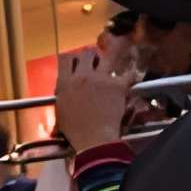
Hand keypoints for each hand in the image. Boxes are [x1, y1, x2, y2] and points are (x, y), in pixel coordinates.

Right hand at [54, 36, 144, 150]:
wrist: (93, 138)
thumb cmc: (74, 129)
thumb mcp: (60, 110)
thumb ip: (62, 94)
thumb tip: (64, 88)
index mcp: (66, 82)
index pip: (66, 58)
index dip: (72, 58)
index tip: (76, 62)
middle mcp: (83, 75)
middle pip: (87, 53)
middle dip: (91, 55)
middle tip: (95, 62)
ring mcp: (101, 78)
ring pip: (108, 57)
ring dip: (109, 59)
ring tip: (112, 65)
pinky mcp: (117, 85)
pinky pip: (128, 74)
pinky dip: (130, 76)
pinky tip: (130, 77)